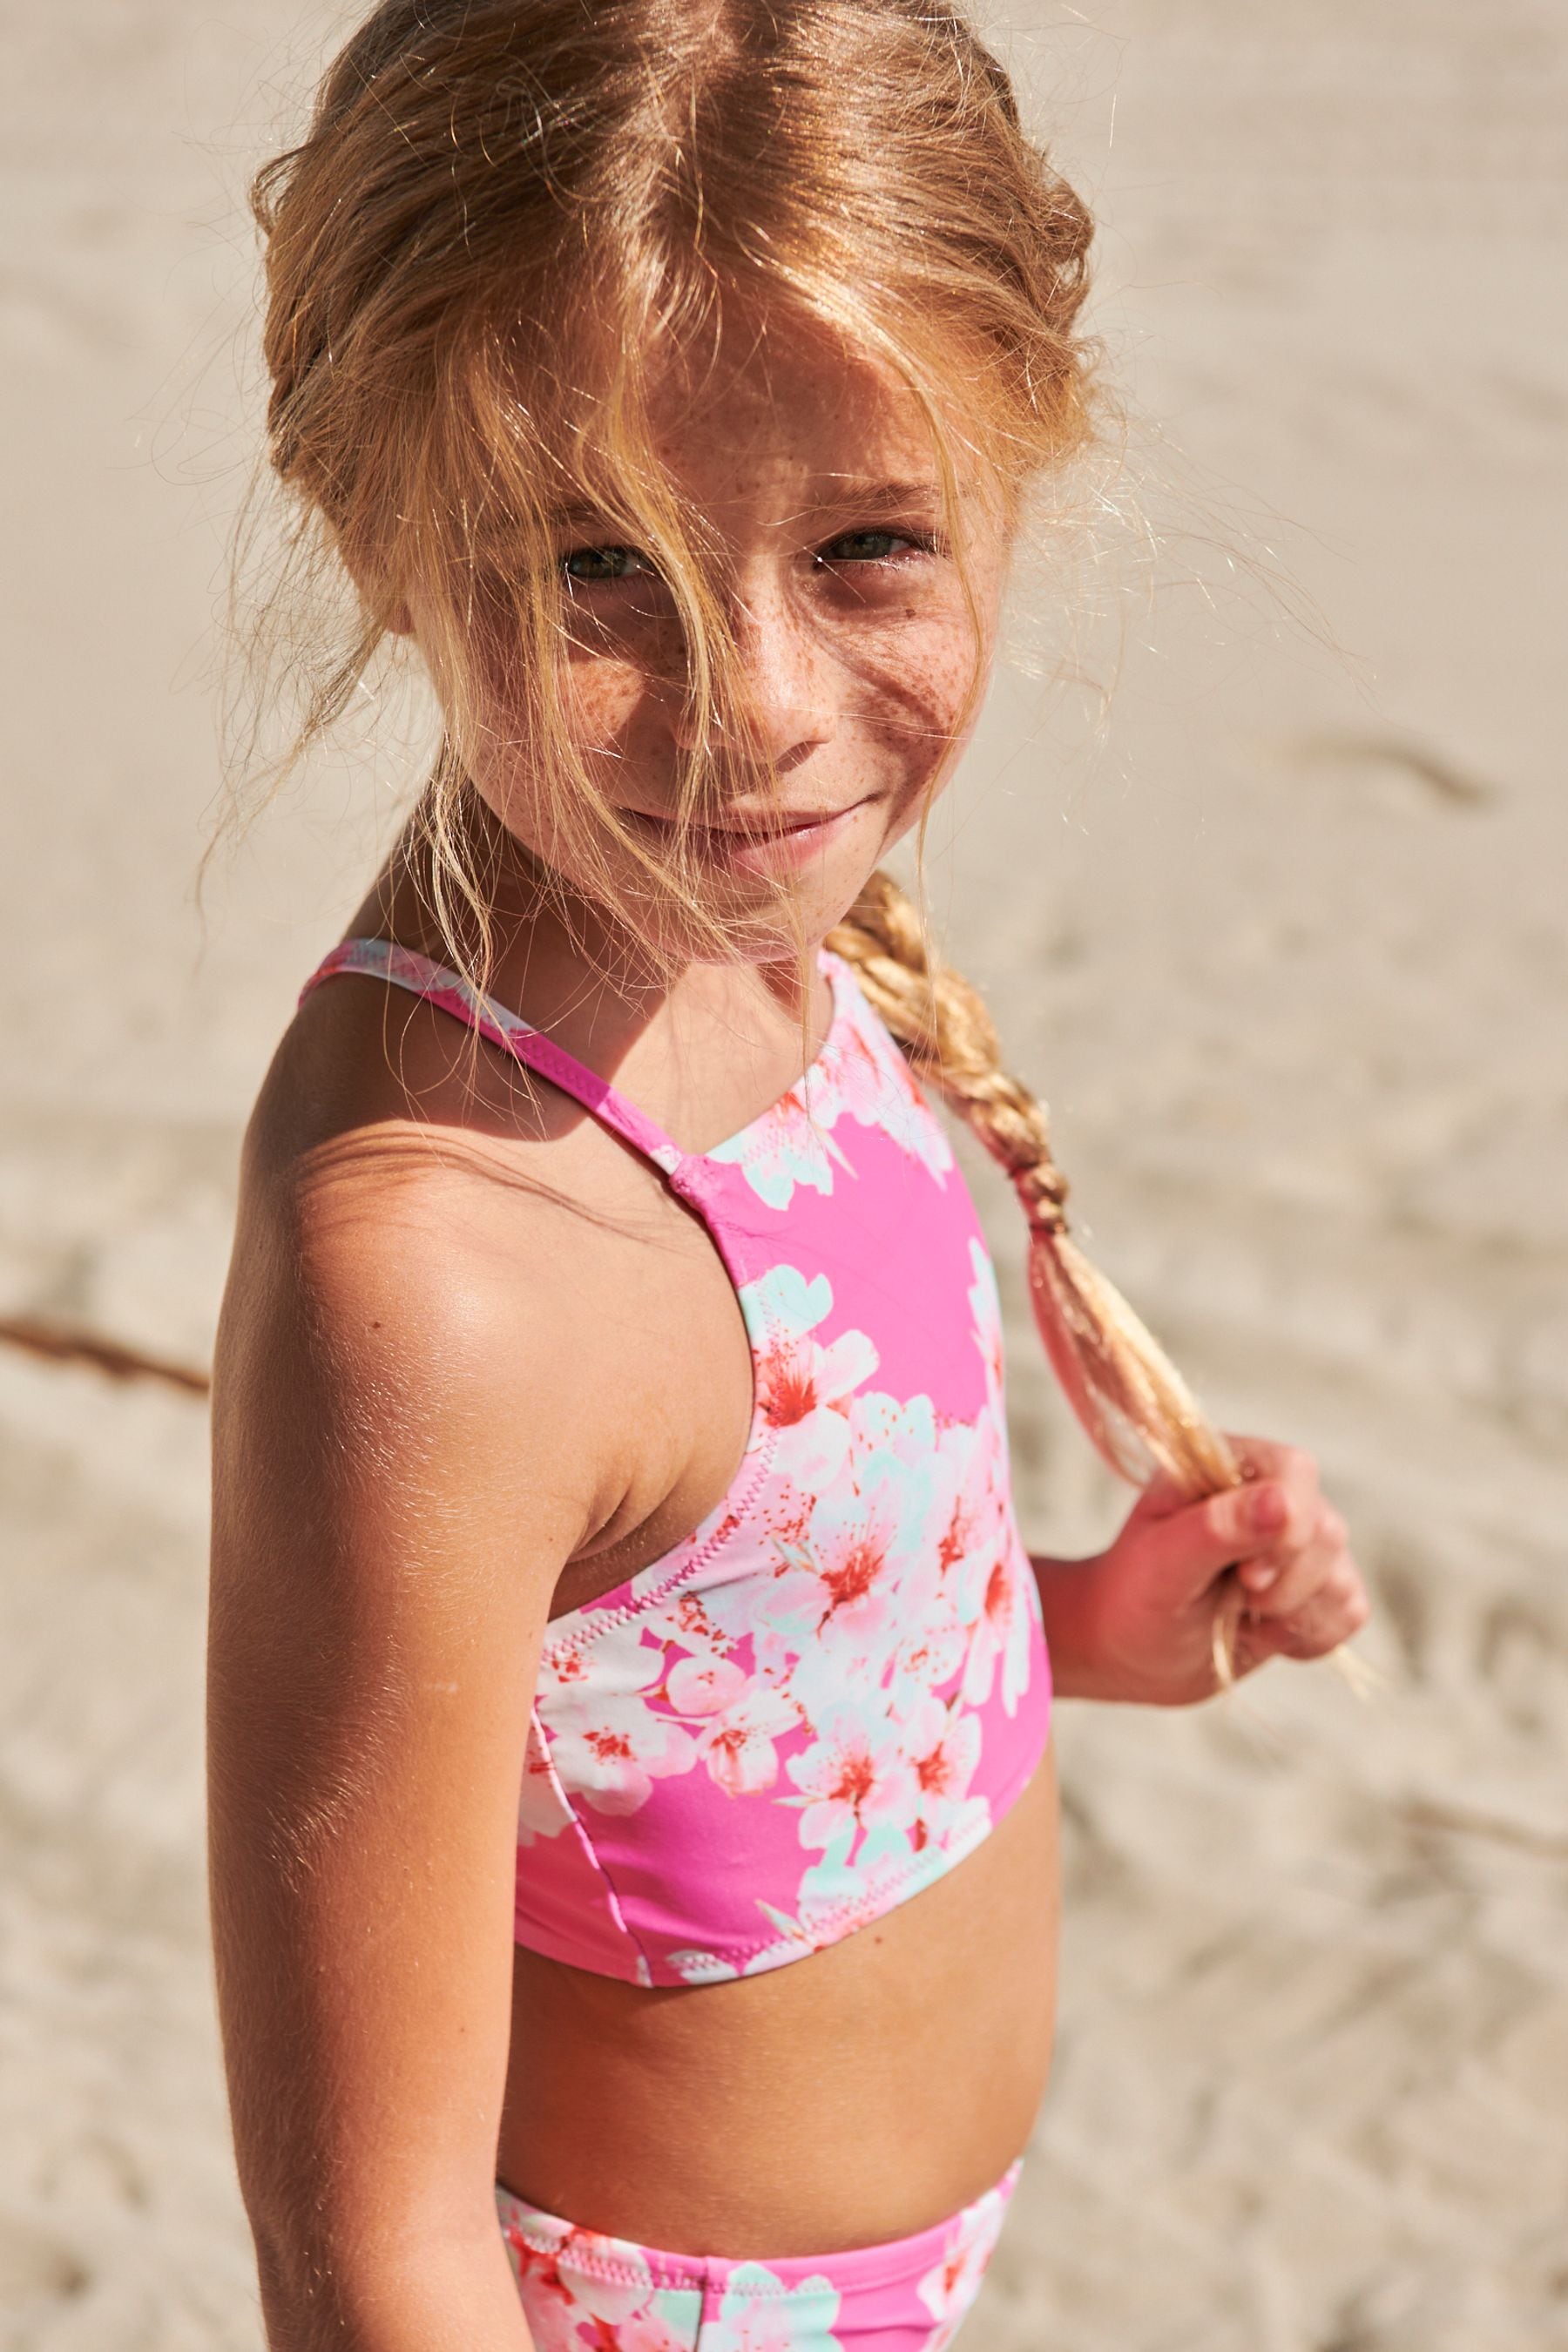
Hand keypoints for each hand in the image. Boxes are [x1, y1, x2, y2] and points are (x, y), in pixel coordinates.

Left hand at [1037, 1435, 1369, 1706]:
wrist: (1131, 1650)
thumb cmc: (1133, 1596)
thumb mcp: (1162, 1564)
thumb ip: (1217, 1528)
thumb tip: (1282, 1501)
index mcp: (1225, 1465)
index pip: (1293, 1471)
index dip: (1285, 1527)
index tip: (1247, 1576)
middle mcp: (1270, 1494)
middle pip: (1326, 1529)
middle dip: (1284, 1583)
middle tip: (1235, 1598)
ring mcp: (1298, 1541)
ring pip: (1343, 1575)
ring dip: (1292, 1614)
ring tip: (1239, 1616)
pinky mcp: (1316, 1585)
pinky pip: (1350, 1609)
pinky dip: (1309, 1635)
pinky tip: (1261, 1634)